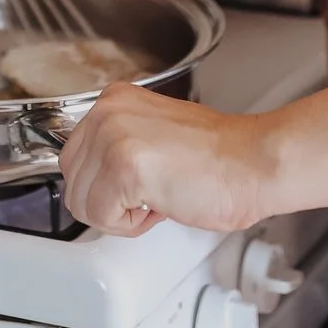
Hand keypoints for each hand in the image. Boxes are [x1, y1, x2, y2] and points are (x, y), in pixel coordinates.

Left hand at [59, 83, 274, 236]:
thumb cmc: (219, 160)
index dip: (105, 185)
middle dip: (107, 201)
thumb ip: (119, 147)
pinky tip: (160, 205)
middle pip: (71, 181)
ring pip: (80, 203)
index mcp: (113, 101)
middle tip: (148, 196)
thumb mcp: (153, 135)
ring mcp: (113, 137)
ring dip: (118, 215)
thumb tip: (93, 180)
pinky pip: (100, 217)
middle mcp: (108, 112)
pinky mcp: (124, 166)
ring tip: (156, 198)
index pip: (74, 158)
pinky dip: (129, 225)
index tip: (137, 185)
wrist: (255, 164)